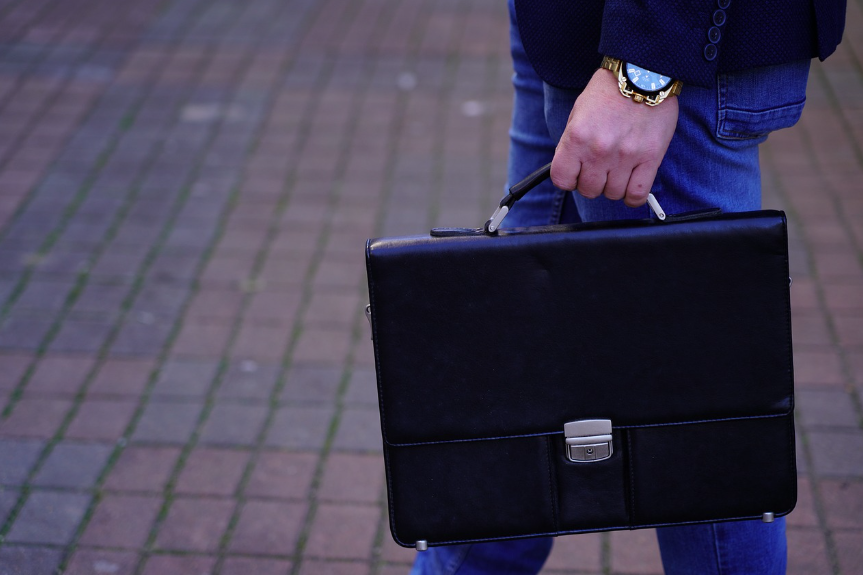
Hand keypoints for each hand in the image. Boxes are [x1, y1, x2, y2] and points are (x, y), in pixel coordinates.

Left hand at [550, 68, 677, 206]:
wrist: (643, 73)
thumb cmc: (608, 92)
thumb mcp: (577, 113)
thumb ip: (571, 143)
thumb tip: (570, 169)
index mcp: (576, 138)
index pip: (562, 179)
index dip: (568, 179)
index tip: (576, 174)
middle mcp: (599, 150)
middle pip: (589, 190)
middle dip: (592, 182)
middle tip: (600, 168)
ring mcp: (625, 156)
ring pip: (612, 194)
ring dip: (613, 187)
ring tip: (618, 170)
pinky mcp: (650, 158)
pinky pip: (637, 194)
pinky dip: (633, 196)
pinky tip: (632, 184)